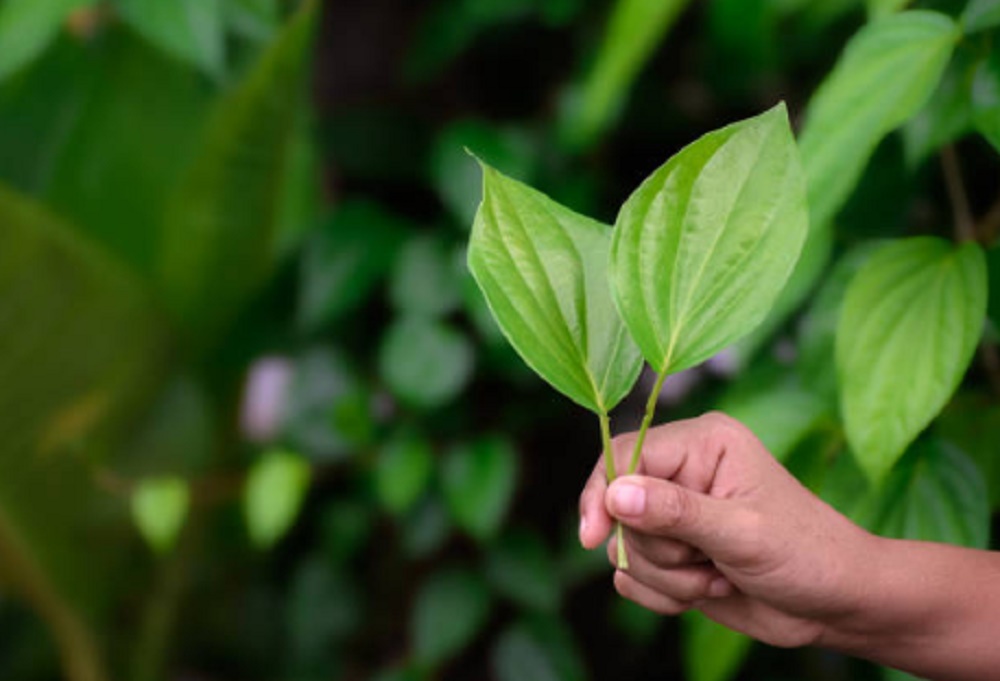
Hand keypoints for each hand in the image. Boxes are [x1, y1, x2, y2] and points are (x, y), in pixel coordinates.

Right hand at [578, 412, 875, 647]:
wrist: (835, 606)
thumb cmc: (806, 554)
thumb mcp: (742, 532)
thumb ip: (676, 512)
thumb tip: (615, 493)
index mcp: (703, 443)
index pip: (624, 453)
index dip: (602, 493)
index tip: (593, 535)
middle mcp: (684, 472)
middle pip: (619, 508)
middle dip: (660, 550)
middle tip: (708, 559)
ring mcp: (676, 515)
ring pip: (624, 548)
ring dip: (669, 577)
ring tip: (718, 575)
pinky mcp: (673, 553)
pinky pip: (632, 577)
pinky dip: (664, 595)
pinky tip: (708, 590)